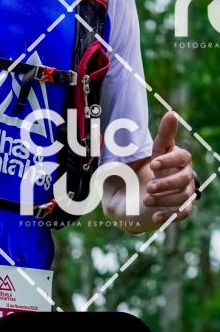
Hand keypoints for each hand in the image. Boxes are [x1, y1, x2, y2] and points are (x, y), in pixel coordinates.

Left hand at [144, 111, 195, 225]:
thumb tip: (172, 113)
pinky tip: (155, 218)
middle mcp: (186, 176)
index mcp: (181, 159)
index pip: (181, 157)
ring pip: (182, 198)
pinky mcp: (181, 208)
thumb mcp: (156, 149)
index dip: (168, 160)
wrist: (145, 189)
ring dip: (164, 200)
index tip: (152, 164)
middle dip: (166, 184)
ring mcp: (186, 193)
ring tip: (146, 200)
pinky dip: (169, 216)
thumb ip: (164, 133)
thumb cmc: (154, 165)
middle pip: (183, 180)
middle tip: (148, 187)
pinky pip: (181, 214)